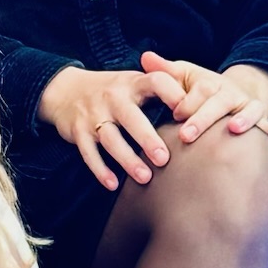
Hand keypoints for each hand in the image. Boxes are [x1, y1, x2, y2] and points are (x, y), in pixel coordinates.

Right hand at [37, 64, 189, 190]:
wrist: (65, 90)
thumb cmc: (114, 91)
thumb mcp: (134, 82)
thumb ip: (163, 92)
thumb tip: (203, 109)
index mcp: (132, 83)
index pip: (156, 82)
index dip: (173, 95)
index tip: (187, 115)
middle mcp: (113, 98)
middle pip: (131, 117)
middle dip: (147, 138)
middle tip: (164, 159)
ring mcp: (93, 115)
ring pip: (110, 138)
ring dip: (127, 159)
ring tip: (145, 177)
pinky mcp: (78, 132)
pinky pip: (88, 153)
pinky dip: (100, 169)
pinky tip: (113, 184)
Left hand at [141, 52, 267, 150]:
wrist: (233, 91)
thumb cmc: (200, 88)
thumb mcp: (183, 75)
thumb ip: (164, 71)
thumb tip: (145, 57)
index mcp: (210, 83)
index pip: (199, 90)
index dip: (187, 102)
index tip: (175, 114)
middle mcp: (231, 93)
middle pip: (219, 103)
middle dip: (203, 118)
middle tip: (187, 135)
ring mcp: (247, 107)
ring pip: (250, 112)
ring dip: (244, 120)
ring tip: (233, 130)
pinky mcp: (261, 121)